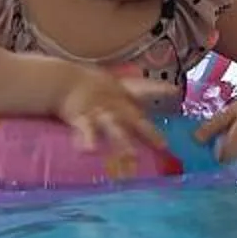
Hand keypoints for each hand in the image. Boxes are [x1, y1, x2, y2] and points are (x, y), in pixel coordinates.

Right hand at [54, 67, 178, 156]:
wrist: (61, 80)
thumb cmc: (85, 84)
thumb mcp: (109, 85)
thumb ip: (125, 95)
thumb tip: (139, 107)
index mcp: (121, 93)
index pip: (144, 88)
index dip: (160, 89)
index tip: (175, 91)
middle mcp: (114, 104)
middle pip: (136, 119)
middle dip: (150, 133)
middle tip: (163, 146)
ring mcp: (100, 111)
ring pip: (115, 129)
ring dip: (123, 144)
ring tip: (132, 158)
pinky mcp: (82, 118)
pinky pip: (87, 130)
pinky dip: (89, 141)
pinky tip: (90, 152)